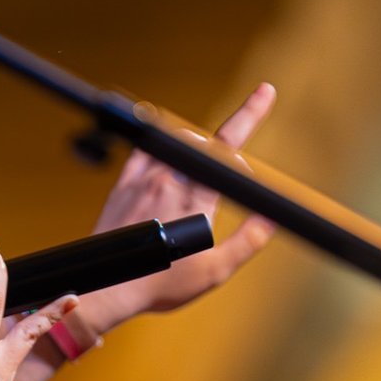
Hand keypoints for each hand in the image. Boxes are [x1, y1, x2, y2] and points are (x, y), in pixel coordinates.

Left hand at [73, 83, 277, 336]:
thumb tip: (272, 218)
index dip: (249, 115)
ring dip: (195, 146)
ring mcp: (143, 179)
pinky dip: (161, 147)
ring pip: (175, 141)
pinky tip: (166, 161)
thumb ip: (248, 241)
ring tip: (202, 165)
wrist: (108, 287)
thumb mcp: (215, 270)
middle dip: (224, 146)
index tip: (264, 92)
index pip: (228, 145)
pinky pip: (144, 150)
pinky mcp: (122, 186)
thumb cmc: (161, 283)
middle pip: (204, 141)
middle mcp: (169, 179)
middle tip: (235, 161)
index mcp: (197, 197)